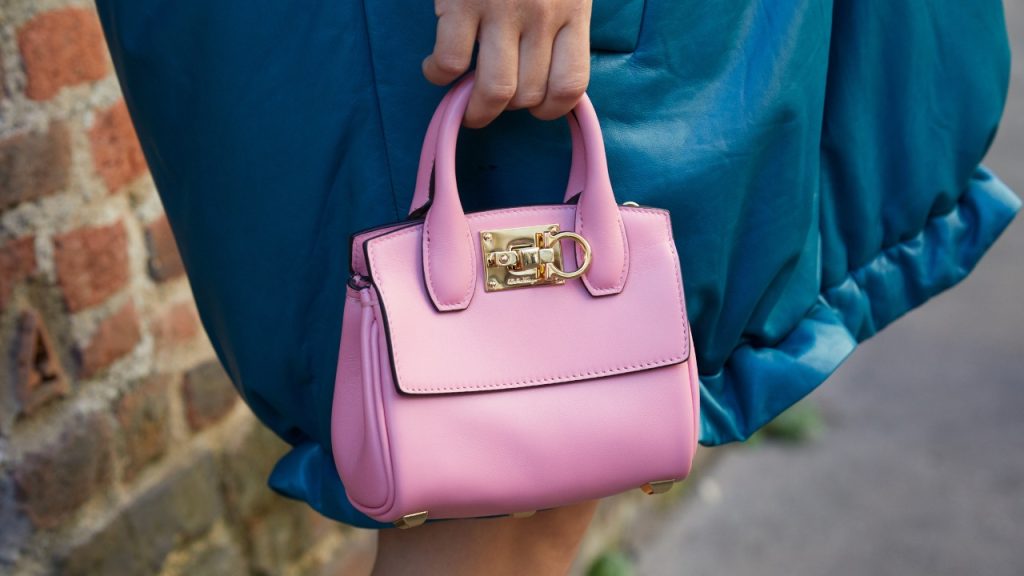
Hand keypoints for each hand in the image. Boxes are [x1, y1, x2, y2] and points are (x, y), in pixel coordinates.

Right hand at [423, 0, 592, 127]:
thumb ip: (562, 17)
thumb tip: (545, 69)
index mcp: (573, 9)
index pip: (570, 86)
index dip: (550, 109)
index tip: (535, 107)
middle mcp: (542, 14)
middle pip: (529, 94)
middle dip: (508, 107)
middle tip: (492, 101)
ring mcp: (501, 8)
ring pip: (495, 90)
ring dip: (476, 109)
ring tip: (463, 106)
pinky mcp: (461, 2)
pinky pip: (451, 63)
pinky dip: (438, 75)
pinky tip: (435, 68)